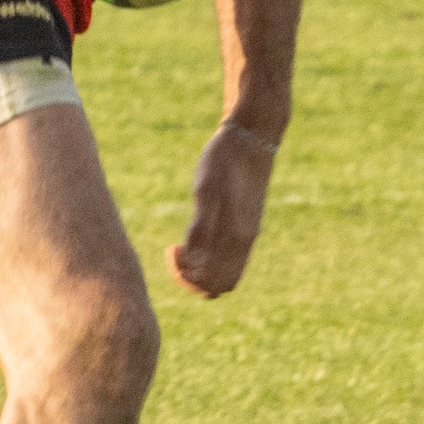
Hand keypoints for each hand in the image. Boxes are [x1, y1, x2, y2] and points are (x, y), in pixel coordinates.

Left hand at [168, 121, 276, 297]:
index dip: (187, 276)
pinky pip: (230, 259)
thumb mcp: (206, 189)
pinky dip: (210, 260)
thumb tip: (192, 259)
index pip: (213, 281)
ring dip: (202, 271)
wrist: (252, 137)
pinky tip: (194, 238)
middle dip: (193, 280)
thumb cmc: (225, 159)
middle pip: (220, 286)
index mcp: (236, 235)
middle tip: (174, 253)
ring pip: (226, 274)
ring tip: (181, 248)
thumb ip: (201, 226)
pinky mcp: (247, 225)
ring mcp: (248, 234)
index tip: (172, 250)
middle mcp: (245, 241)